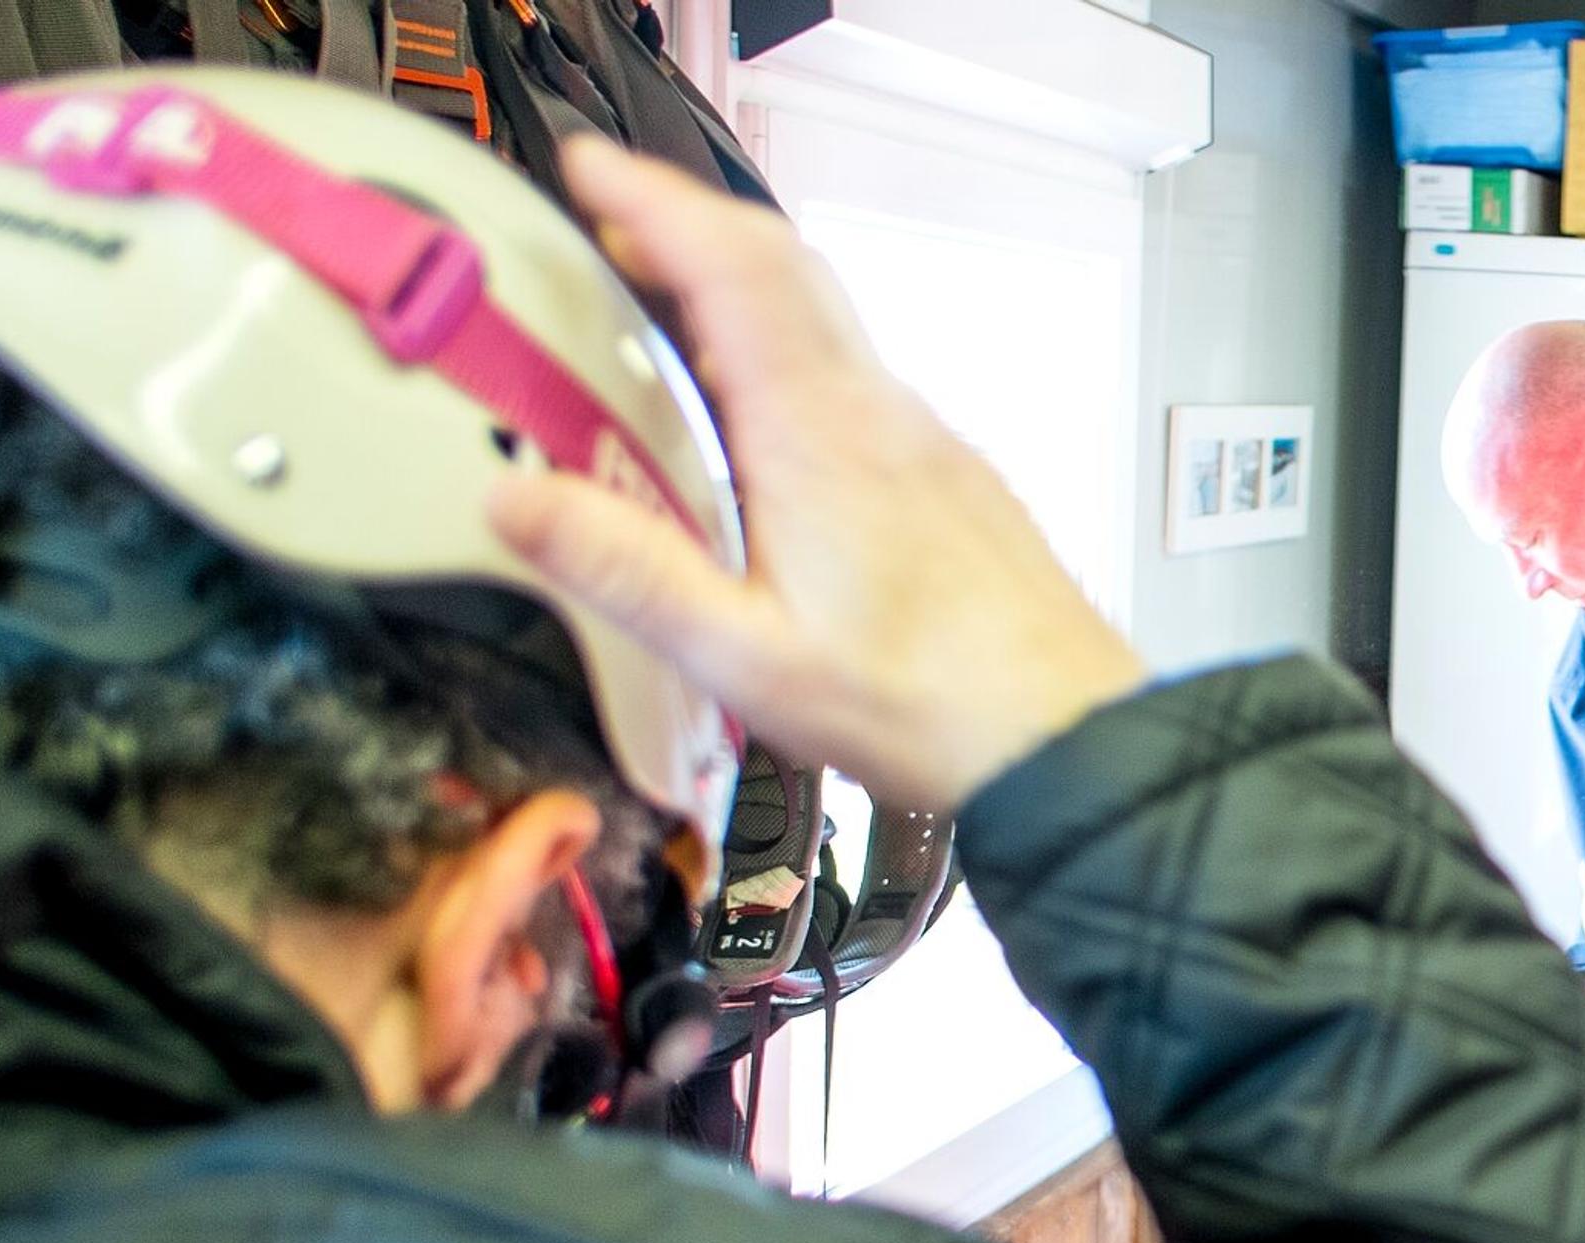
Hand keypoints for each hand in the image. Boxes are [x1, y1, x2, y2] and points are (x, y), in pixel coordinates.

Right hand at [487, 140, 1149, 811]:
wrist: (1064, 737)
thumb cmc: (930, 704)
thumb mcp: (746, 655)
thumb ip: (628, 573)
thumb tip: (519, 504)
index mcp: (819, 433)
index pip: (732, 264)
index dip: (653, 199)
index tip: (592, 164)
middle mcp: (881, 415)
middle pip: (782, 269)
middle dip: (689, 227)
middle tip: (613, 221)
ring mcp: (924, 442)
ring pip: (826, 321)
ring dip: (739, 290)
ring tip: (666, 308)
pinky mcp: (950, 478)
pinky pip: (859, 380)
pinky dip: (790, 355)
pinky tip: (762, 414)